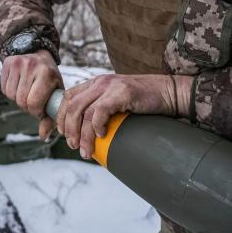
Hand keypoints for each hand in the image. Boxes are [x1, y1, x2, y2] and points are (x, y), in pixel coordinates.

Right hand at [0, 50, 61, 138]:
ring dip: (18, 99)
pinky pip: (4, 89)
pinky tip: (19, 85)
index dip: (36, 111)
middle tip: (33, 101)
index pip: (34, 103)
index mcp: (47, 74)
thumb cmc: (49, 77)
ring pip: (11, 96)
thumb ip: (50, 115)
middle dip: (27, 106)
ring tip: (27, 91)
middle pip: (21, 101)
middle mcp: (31, 66)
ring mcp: (17, 63)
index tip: (40, 109)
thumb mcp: (55, 93)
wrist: (37, 51)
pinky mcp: (7, 63)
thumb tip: (43, 136)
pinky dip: (11, 92)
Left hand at [53, 73, 192, 158]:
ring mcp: (110, 86)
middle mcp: (100, 82)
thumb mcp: (118, 101)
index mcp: (96, 83)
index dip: (61, 116)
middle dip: (68, 128)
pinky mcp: (122, 93)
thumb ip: (103, 109)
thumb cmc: (145, 102)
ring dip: (82, 134)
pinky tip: (101, 135)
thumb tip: (90, 135)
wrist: (170, 92)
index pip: (69, 97)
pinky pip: (101, 110)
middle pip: (73, 106)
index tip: (63, 133)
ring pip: (85, 112)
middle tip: (72, 145)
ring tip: (85, 150)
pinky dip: (97, 125)